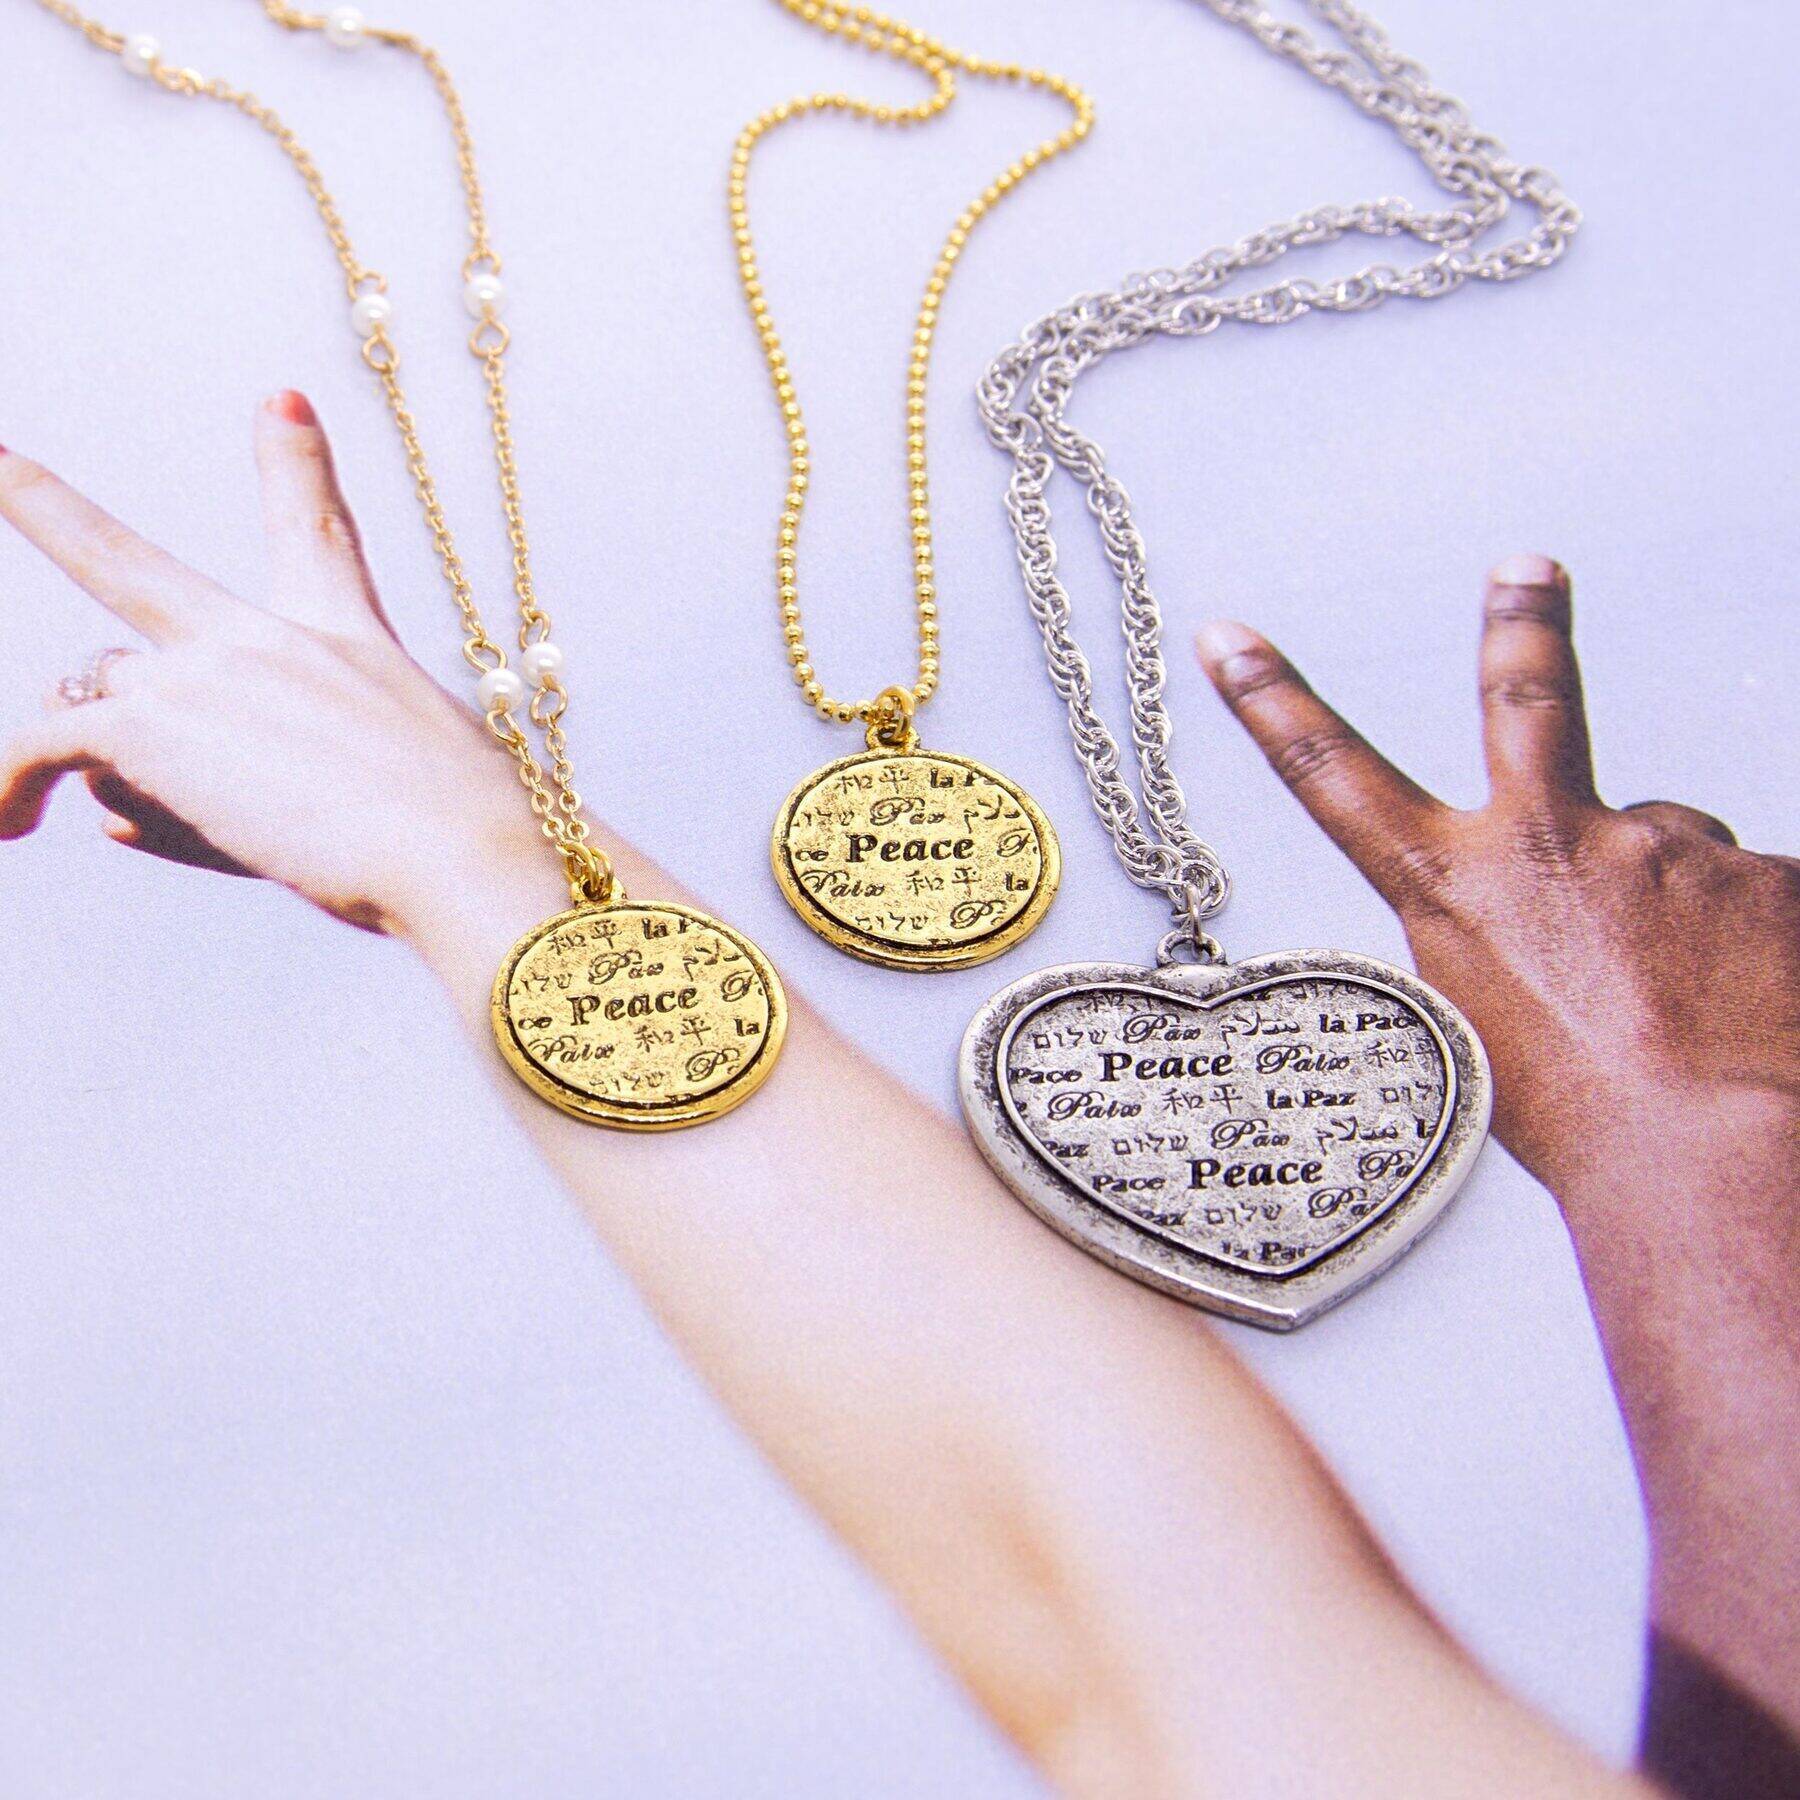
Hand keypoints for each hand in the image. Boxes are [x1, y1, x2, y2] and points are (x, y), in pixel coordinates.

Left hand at [0, 393, 554, 938]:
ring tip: (192, 828)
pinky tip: (6, 824)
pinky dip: (8, 789)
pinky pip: (38, 746)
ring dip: (113, 768)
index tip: (281, 399)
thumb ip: (240, 797)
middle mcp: (259, 639)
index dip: (296, 459)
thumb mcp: (392, 789)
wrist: (456, 849)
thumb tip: (109, 816)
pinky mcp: (147, 725)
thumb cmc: (459, 832)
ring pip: (95, 705)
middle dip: (47, 508)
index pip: (313, 532)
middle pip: (130, 565)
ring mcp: (198, 673)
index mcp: (343, 636)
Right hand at [1194, 557, 1799, 1199]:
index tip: (1229, 641)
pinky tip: (1757, 1008)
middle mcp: (1551, 843)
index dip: (1273, 704)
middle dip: (1520, 627)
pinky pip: (1766, 901)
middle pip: (1528, 700)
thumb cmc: (1594, 1129)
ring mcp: (1664, 845)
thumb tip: (1570, 924)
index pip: (1336, 778)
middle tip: (1527, 571)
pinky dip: (1762, 949)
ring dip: (1687, 908)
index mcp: (1457, 894)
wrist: (1717, 1155)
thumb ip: (1511, 947)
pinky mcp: (1768, 869)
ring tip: (1703, 1004)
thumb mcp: (1492, 1039)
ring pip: (1676, 854)